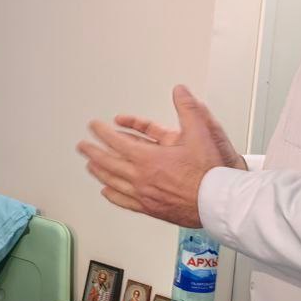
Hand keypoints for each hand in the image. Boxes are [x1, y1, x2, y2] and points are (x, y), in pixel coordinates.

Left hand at [78, 86, 239, 226]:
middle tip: (83, 146)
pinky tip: (107, 192)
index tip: (94, 126)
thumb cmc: (210, 173)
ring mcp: (144, 195)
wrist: (218, 202)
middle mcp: (141, 178)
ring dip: (99, 172)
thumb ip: (188, 109)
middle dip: (93, 152)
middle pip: (108, 163)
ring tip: (90, 166)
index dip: (102, 132)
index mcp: (149, 159)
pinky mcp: (151, 209)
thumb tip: (179, 92)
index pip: (116, 142)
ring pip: (113, 182)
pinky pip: (124, 201)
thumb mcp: (200, 133)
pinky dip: (112, 195)